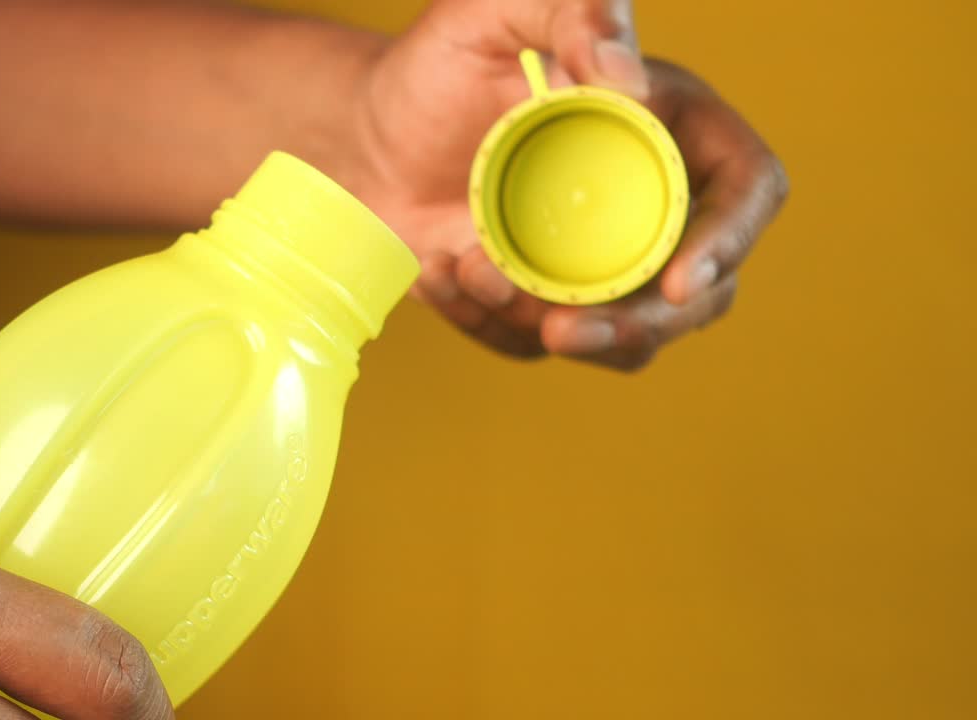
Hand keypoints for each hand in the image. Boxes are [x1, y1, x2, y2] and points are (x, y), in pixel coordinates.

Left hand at [353, 0, 787, 367]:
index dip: (730, 239)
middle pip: (700, 292)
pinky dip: (489, 323)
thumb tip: (628, 82)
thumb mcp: (498, 11)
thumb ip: (574, 14)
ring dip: (551, 327)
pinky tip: (439, 272)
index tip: (681, 280)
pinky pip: (537, 343)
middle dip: (641, 326)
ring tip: (469, 266)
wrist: (371, 135)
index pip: (745, 189)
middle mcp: (650, 205)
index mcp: (669, 130)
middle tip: (561, 327)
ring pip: (626, 338)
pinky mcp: (545, 301)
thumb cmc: (439, 66)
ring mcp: (600, 263)